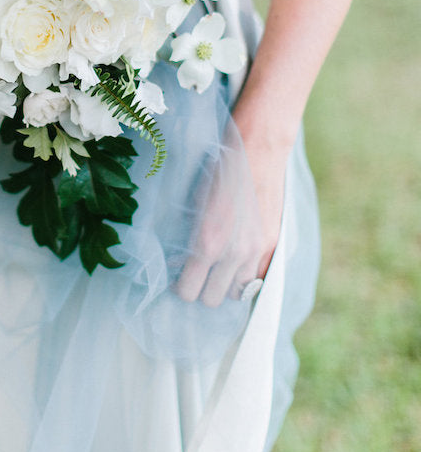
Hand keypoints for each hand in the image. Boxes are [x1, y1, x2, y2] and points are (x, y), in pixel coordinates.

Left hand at [175, 123, 287, 306]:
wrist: (257, 152)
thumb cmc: (219, 172)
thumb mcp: (194, 204)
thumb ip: (189, 237)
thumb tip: (181, 261)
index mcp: (207, 244)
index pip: (189, 291)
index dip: (181, 287)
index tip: (180, 278)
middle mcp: (233, 254)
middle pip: (213, 299)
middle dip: (202, 289)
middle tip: (198, 275)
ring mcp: (256, 252)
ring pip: (238, 293)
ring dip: (227, 284)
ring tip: (220, 268)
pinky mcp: (273, 244)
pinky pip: (259, 278)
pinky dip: (249, 275)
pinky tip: (240, 259)